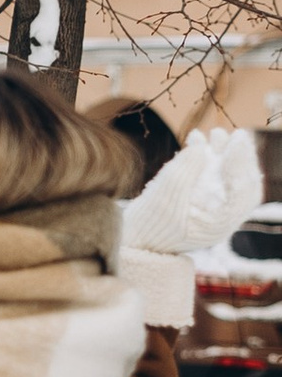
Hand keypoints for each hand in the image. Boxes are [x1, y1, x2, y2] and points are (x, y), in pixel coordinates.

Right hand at [124, 124, 262, 254]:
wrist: (134, 242)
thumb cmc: (148, 225)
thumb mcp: (163, 197)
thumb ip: (183, 171)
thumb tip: (200, 147)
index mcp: (219, 224)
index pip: (243, 192)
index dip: (242, 164)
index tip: (237, 141)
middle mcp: (221, 218)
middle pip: (241, 184)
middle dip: (239, 157)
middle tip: (237, 134)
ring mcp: (211, 209)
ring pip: (228, 179)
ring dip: (224, 155)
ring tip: (215, 133)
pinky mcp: (199, 201)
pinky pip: (211, 178)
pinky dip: (207, 160)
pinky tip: (196, 140)